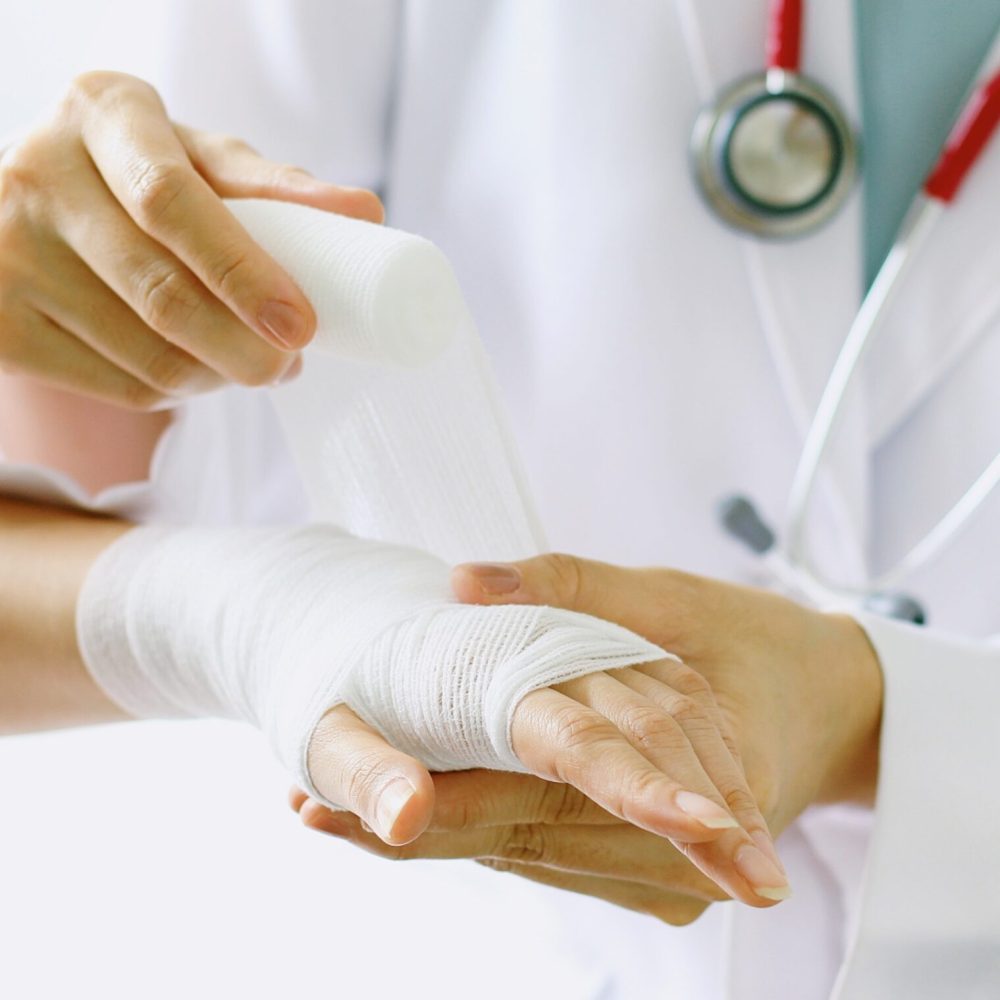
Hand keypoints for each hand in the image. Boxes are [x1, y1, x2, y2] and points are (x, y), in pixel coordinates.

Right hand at [0, 71, 381, 408]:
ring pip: (148, 356)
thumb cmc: (138, 176)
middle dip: (245, 348)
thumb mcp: (197, 159)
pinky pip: (122, 389)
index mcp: (102, 114)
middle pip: (162, 293)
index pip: (172, 201)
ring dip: (221, 377)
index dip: (245, 273)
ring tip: (256, 364)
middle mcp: (38, 173)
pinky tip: (200, 372)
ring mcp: (7, 254)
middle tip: (290, 364)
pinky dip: (180, 393)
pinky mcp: (1, 325)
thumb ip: (276, 187)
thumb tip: (366, 213)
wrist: (29, 205)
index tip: (302, 325)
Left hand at [294, 556, 881, 917]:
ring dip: (435, 835)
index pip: (536, 795)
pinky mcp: (650, 874)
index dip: (432, 800)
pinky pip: (549, 855)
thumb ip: (565, 586)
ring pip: (521, 856)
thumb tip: (460, 582)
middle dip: (407, 828)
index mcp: (678, 761)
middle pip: (511, 840)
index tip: (330, 806)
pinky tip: (422, 812)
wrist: (825, 702)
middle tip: (307, 807)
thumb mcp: (669, 594)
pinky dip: (485, 833)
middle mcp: (672, 841)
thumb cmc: (748, 639)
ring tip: (332, 813)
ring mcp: (662, 871)